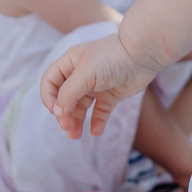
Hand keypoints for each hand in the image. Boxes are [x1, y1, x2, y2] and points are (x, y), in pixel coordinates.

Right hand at [42, 31, 159, 140]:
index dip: (48, 97)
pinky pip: (100, 112)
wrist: (142, 56)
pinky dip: (96, 122)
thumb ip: (69, 93)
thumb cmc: (112, 58)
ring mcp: (96, 86)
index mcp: (70, 63)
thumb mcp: (85, 74)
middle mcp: (81, 75)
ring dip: (76, 121)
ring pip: (81, 107)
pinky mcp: (111, 96)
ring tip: (75, 135)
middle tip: (67, 126)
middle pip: (64, 98)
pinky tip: (96, 132)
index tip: (55, 110)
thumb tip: (57, 112)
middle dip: (63, 113)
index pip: (50, 82)